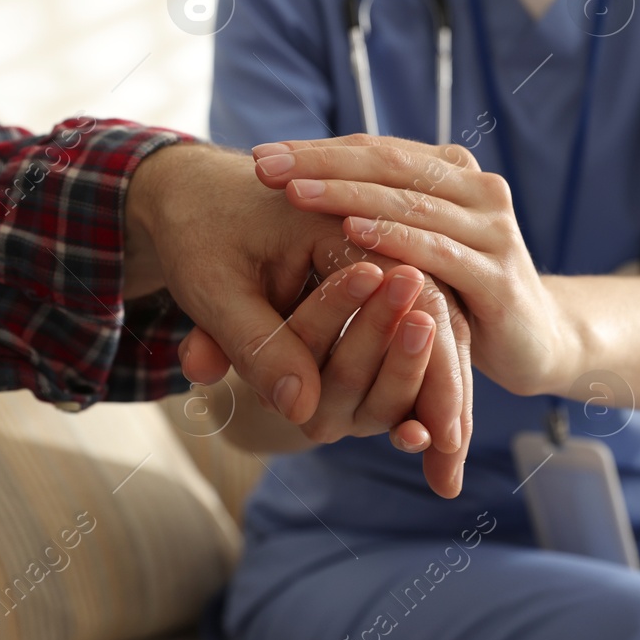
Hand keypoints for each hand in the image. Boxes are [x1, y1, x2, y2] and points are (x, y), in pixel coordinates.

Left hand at [123, 142, 472, 496]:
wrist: (190, 192)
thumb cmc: (198, 234)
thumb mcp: (215, 288)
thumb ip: (259, 347)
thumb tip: (303, 412)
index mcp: (344, 221)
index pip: (410, 297)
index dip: (424, 369)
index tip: (436, 435)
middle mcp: (375, 237)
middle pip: (430, 317)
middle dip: (441, 389)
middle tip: (448, 446)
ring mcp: (376, 262)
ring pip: (422, 330)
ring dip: (429, 388)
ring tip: (438, 448)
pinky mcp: (368, 285)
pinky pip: (397, 331)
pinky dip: (404, 376)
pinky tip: (414, 432)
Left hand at [252, 135, 578, 397]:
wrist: (537, 342)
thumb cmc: (457, 291)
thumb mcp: (417, 244)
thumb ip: (376, 211)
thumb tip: (297, 182)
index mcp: (451, 170)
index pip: (374, 149)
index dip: (316, 151)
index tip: (258, 158)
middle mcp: (477, 188)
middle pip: (388, 165)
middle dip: (321, 164)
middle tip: (263, 166)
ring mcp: (492, 229)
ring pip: (409, 202)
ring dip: (347, 195)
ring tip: (294, 192)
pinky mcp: (499, 277)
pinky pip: (437, 252)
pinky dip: (393, 239)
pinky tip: (350, 233)